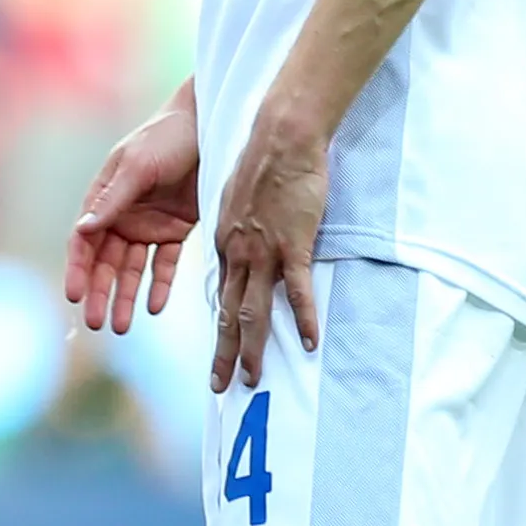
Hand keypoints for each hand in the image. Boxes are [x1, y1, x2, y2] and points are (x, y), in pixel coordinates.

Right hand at [64, 96, 199, 336]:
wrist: (211, 124)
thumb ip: (114, 199)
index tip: (74, 295)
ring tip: (123, 326)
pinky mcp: (177, 229)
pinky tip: (154, 306)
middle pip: (106, 262)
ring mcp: (149, 224)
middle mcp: (123, 215)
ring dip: (127, 296)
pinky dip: (160, 284)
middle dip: (100, 292)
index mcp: (105, 197)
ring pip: (133, 269)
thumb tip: (84, 230)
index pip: (84, 240)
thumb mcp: (137, 165)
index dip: (78, 269)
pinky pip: (166, 263)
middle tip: (96, 322)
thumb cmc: (166, 136)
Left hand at [208, 99, 327, 392]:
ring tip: (252, 377)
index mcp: (224, 243)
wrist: (280, 138)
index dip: (221, 327)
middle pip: (229, 312)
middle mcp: (237, 253)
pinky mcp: (292, 244)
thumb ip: (240, 228)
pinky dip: (301, 318)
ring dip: (252, 347)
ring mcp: (263, 251)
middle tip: (220, 387)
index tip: (219, 352)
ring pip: (254, 309)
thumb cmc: (266, 164)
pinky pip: (296, 290)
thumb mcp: (238, 200)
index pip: (222, 295)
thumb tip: (244, 245)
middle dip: (224, 353)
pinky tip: (306, 343)